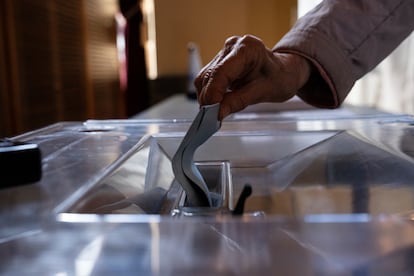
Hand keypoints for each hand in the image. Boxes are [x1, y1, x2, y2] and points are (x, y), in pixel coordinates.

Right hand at [195, 35, 310, 118]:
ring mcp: (224, 53)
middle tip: (212, 118)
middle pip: (209, 75)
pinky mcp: (219, 62)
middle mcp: (232, 46)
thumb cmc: (280, 77)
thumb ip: (238, 101)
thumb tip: (218, 112)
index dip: (213, 93)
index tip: (211, 112)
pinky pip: (207, 79)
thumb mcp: (263, 92)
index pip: (220, 72)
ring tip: (216, 112)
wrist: (284, 71)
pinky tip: (218, 103)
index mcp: (247, 48)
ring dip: (207, 97)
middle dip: (208, 98)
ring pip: (204, 78)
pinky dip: (209, 93)